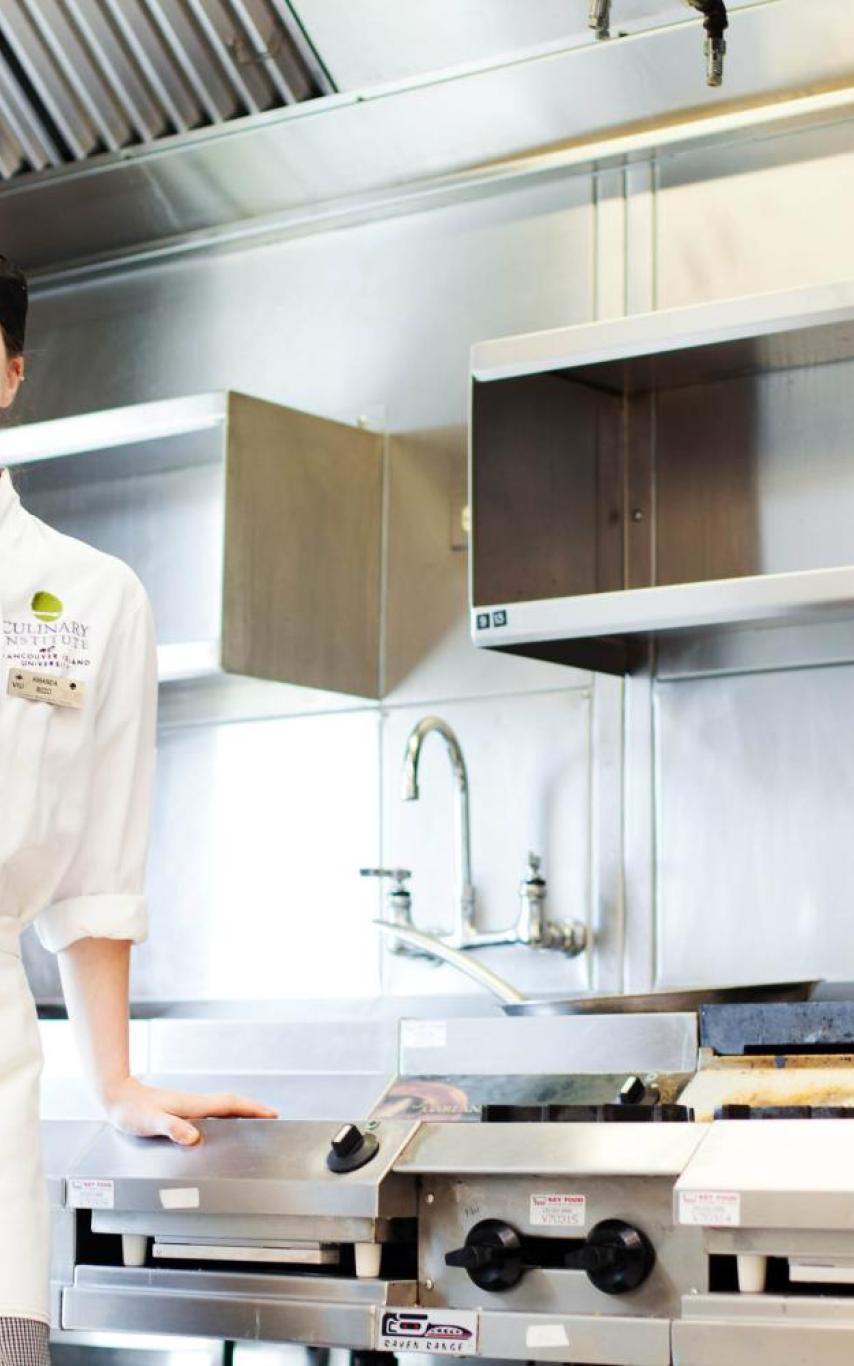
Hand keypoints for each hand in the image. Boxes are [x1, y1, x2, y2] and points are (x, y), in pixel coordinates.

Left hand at [104, 1076, 277, 1144]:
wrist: (118, 1097)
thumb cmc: (132, 1110)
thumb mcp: (152, 1122)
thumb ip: (173, 1128)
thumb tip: (194, 1137)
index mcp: (193, 1105)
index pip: (230, 1105)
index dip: (252, 1109)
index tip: (271, 1113)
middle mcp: (195, 1103)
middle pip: (231, 1104)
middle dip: (253, 1109)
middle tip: (271, 1117)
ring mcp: (189, 1105)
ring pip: (222, 1106)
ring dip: (241, 1111)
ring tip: (255, 1120)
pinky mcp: (181, 1109)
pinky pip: (212, 1111)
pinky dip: (225, 1115)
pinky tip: (223, 1123)